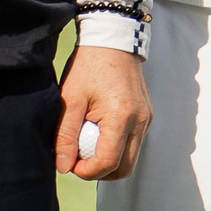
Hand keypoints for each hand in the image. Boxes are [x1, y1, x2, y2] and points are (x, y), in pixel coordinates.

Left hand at [59, 45, 150, 180]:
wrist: (112, 39)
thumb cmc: (89, 65)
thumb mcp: (70, 99)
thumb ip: (65, 136)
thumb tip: (63, 166)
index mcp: (122, 116)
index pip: (108, 163)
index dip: (86, 171)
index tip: (69, 163)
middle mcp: (140, 121)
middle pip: (124, 168)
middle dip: (99, 171)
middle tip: (77, 158)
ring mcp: (147, 119)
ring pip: (130, 159)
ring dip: (108, 160)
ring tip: (86, 143)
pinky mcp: (147, 116)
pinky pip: (133, 144)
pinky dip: (116, 147)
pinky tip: (98, 132)